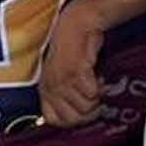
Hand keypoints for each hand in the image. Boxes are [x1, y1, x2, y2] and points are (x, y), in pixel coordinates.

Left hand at [39, 0, 105, 126]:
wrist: (77, 24)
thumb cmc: (73, 49)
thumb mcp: (61, 74)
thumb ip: (64, 94)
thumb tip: (79, 114)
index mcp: (44, 89)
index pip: (53, 120)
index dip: (72, 119)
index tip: (83, 110)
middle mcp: (50, 87)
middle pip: (74, 119)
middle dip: (90, 112)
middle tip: (96, 99)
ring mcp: (62, 81)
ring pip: (86, 107)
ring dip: (97, 97)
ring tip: (97, 83)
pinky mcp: (76, 73)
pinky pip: (93, 94)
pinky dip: (101, 87)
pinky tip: (100, 76)